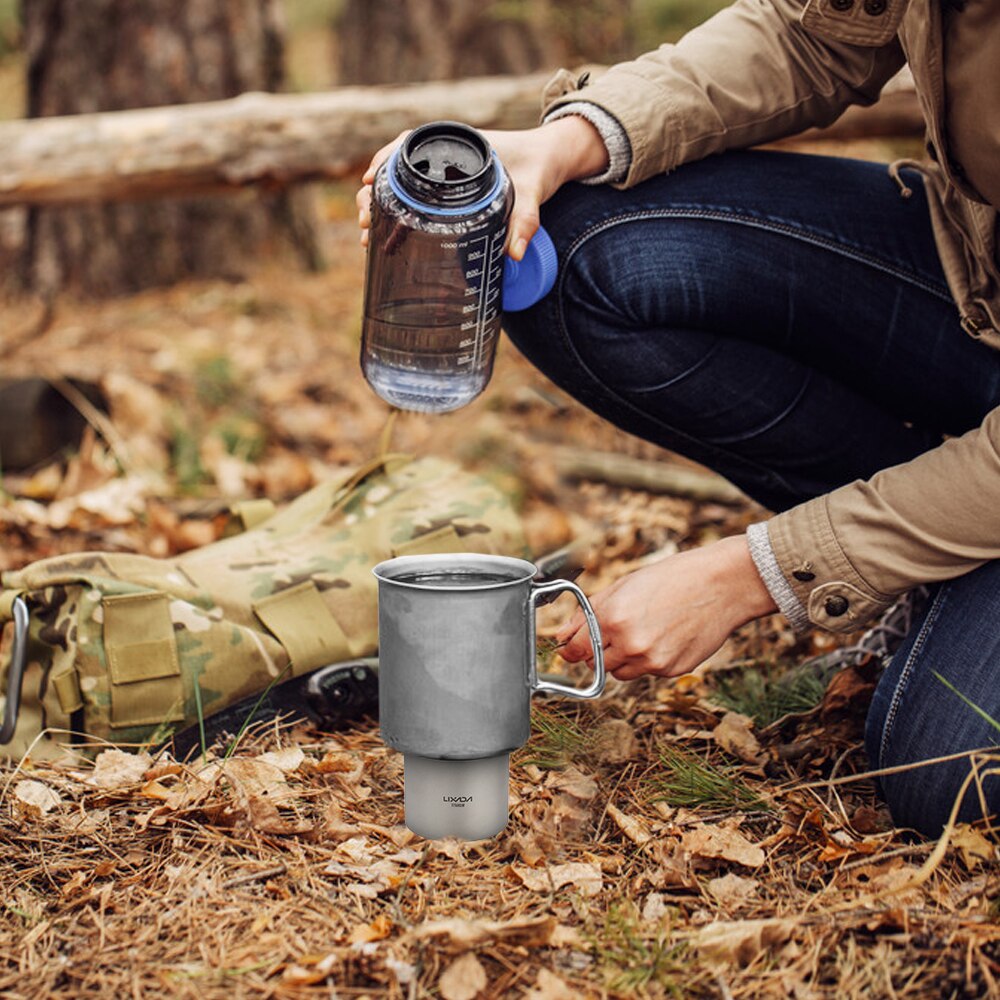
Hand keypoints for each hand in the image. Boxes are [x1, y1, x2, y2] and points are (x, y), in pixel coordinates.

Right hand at [355, 116, 608, 257]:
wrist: (554, 160)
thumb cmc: (540, 167)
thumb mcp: (533, 191)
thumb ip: (526, 220)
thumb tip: (515, 255)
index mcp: (458, 146)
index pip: (408, 145)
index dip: (384, 163)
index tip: (369, 181)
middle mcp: (446, 159)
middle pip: (397, 171)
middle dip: (375, 195)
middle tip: (366, 223)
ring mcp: (446, 178)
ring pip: (403, 189)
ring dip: (382, 209)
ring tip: (369, 236)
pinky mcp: (451, 195)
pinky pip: (417, 201)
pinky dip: (400, 216)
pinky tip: (388, 238)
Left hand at [557, 535, 777, 681]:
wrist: (720, 585)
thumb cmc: (671, 579)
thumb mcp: (622, 587)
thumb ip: (587, 614)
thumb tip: (561, 637)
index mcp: (612, 617)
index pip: (576, 650)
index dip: (572, 649)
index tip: (573, 648)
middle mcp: (629, 643)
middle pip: (596, 664)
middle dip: (599, 651)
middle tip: (618, 631)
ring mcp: (651, 661)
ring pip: (620, 673)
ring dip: (623, 658)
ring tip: (646, 631)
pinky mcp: (671, 670)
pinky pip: (647, 672)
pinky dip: (649, 659)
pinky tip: (665, 636)